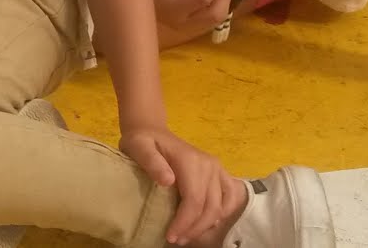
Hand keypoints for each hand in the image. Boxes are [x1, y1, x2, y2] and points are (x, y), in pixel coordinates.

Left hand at [121, 126, 239, 244]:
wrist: (152, 130)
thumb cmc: (142, 141)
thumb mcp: (138, 147)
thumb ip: (151, 162)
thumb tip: (168, 181)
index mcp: (191, 161)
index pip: (194, 200)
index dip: (185, 222)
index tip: (171, 236)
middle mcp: (210, 166)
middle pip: (210, 207)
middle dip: (195, 229)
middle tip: (177, 240)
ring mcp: (217, 169)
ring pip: (221, 206)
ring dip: (206, 225)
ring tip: (187, 235)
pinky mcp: (220, 174)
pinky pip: (229, 198)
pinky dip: (221, 214)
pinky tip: (206, 223)